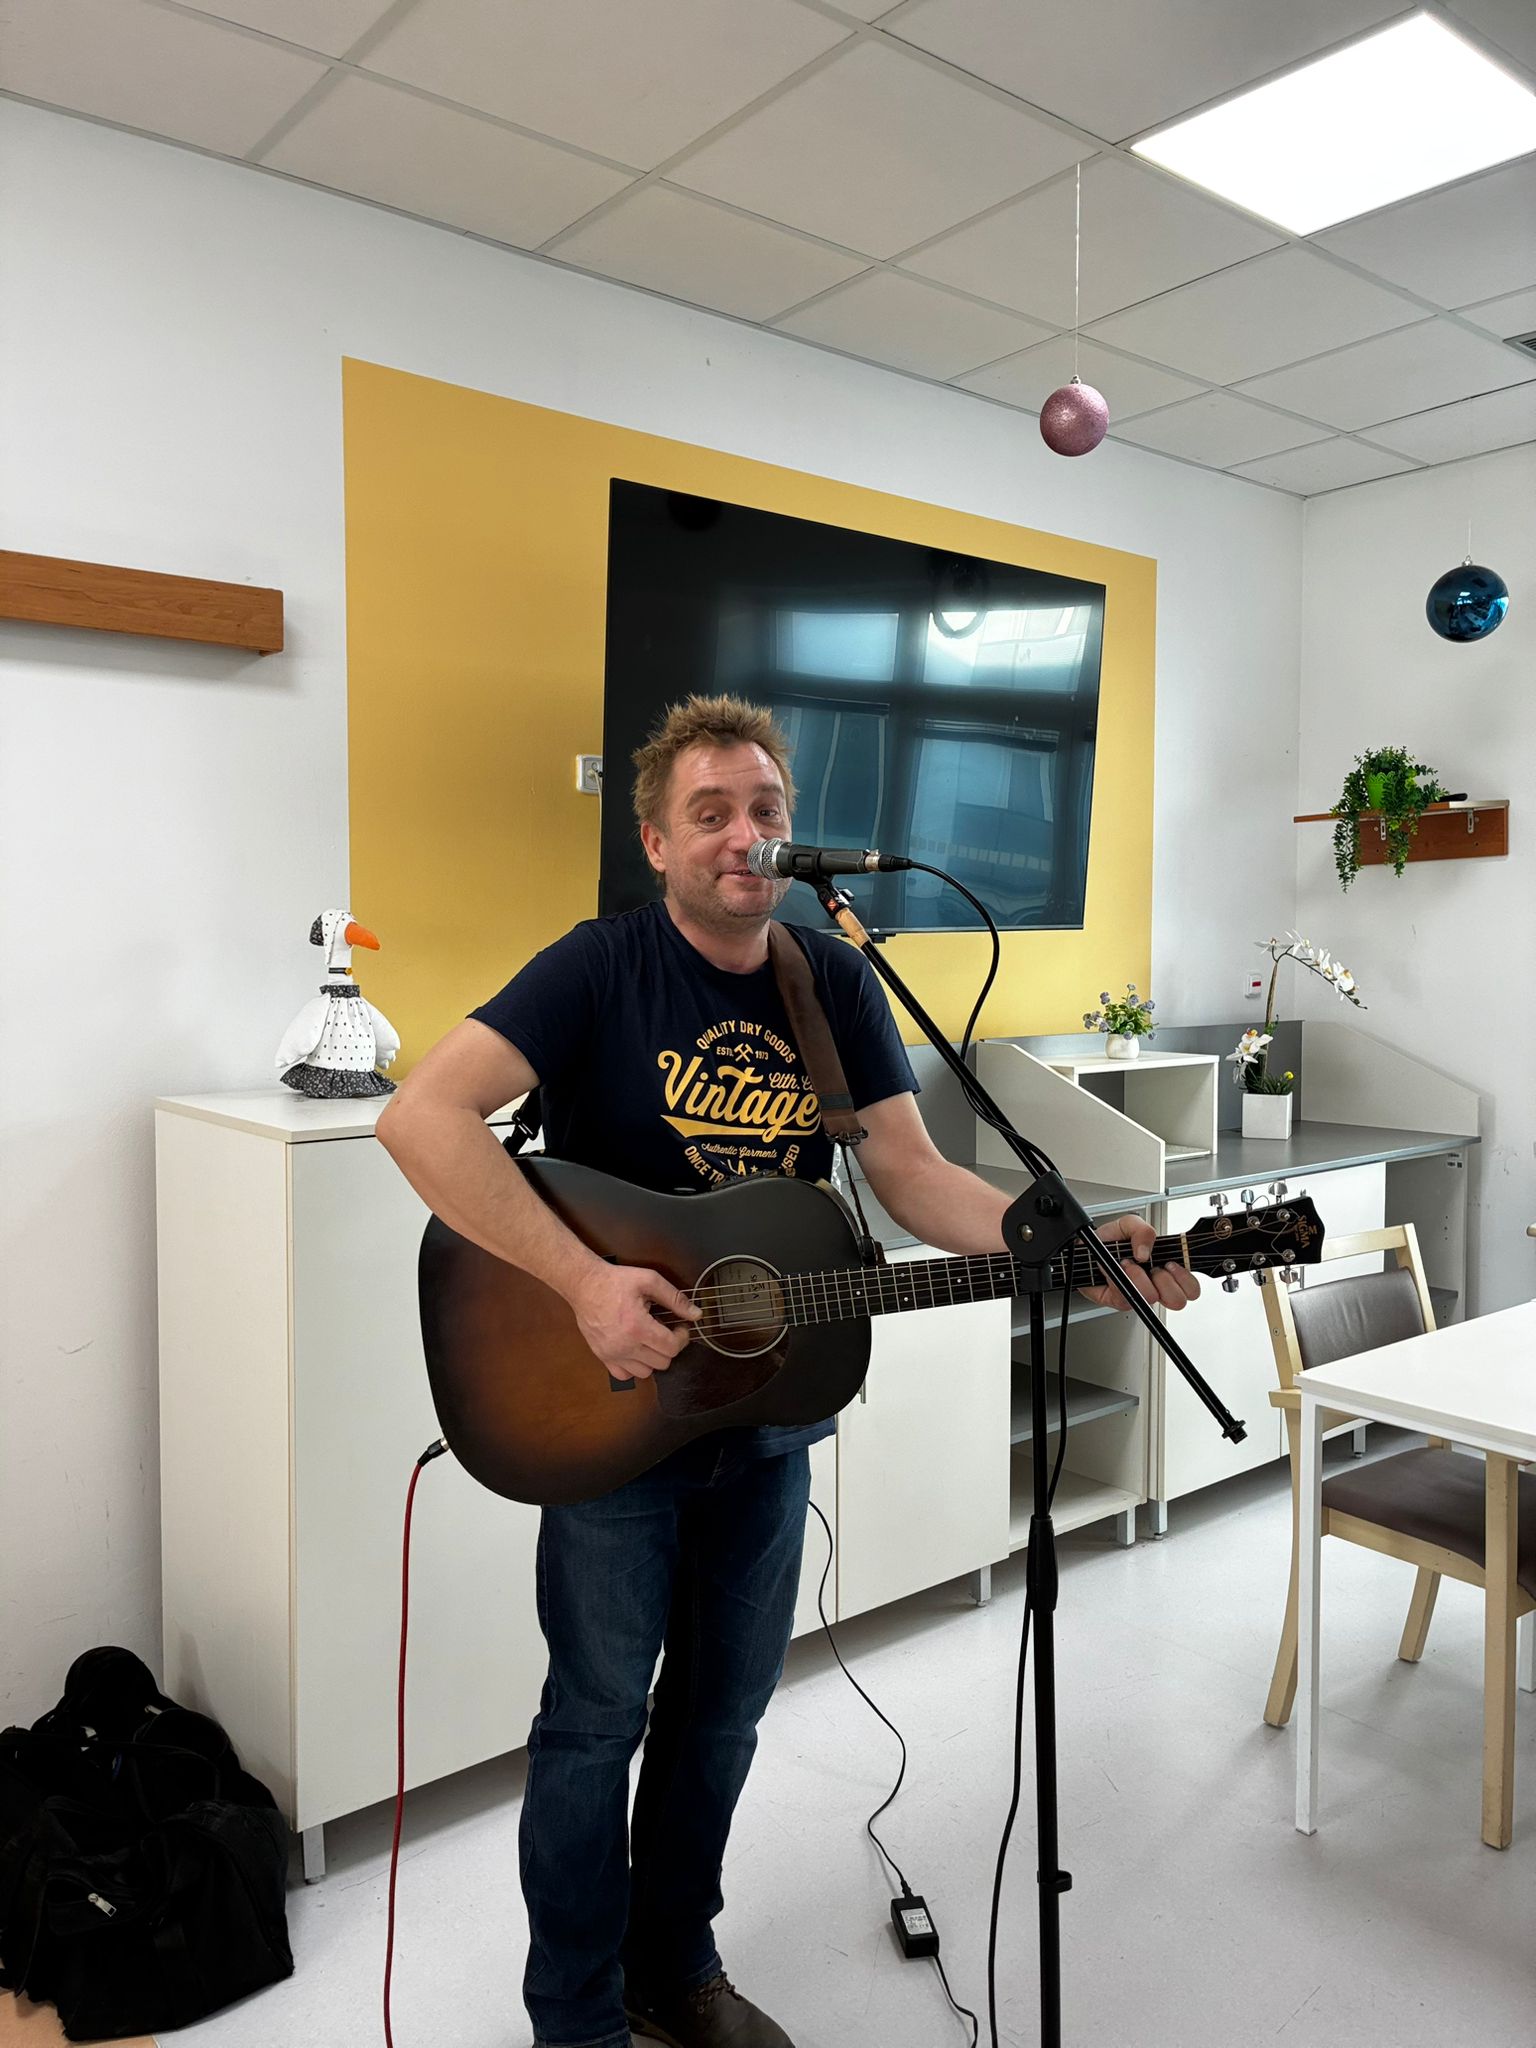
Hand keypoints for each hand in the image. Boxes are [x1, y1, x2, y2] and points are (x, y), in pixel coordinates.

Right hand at [567, 1263, 701, 1380]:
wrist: (584, 1285)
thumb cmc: (615, 1281)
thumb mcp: (649, 1280)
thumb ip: (675, 1298)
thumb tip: (696, 1314)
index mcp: (637, 1327)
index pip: (672, 1348)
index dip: (682, 1337)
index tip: (680, 1327)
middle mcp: (624, 1346)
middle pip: (662, 1362)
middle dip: (669, 1346)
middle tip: (665, 1330)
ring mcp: (612, 1354)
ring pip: (646, 1372)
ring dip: (653, 1358)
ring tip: (648, 1339)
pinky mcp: (602, 1357)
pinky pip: (625, 1375)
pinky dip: (634, 1366)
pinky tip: (635, 1349)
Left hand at [1078, 1215, 1200, 1311]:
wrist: (1083, 1249)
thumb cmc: (1109, 1240)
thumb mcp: (1129, 1225)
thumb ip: (1143, 1230)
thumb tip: (1146, 1252)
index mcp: (1165, 1269)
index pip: (1191, 1288)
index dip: (1185, 1279)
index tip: (1170, 1264)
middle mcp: (1154, 1285)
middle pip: (1178, 1301)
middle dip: (1164, 1280)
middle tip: (1152, 1267)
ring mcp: (1138, 1295)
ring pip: (1152, 1300)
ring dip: (1140, 1279)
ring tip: (1128, 1265)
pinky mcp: (1119, 1300)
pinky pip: (1125, 1298)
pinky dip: (1118, 1279)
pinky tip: (1113, 1270)